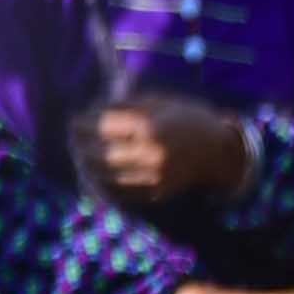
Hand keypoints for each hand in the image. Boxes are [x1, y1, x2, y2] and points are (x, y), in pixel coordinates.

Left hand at [83, 96, 256, 201]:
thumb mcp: (163, 102)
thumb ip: (131, 106)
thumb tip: (98, 110)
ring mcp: (151, 176)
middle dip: (81, 145)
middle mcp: (148, 153)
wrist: (221, 151)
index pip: (104, 127)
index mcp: (149, 127)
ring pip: (106, 174)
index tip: (74, 121)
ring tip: (80, 156)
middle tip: (73, 139)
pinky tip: (97, 173)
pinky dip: (105, 181)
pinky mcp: (155, 191)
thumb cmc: (191, 119)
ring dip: (88, 165)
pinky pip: (121, 189)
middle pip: (100, 153)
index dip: (84, 124)